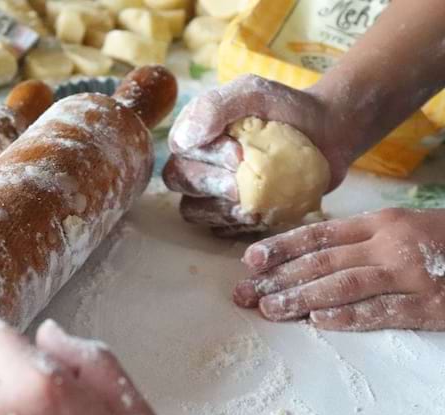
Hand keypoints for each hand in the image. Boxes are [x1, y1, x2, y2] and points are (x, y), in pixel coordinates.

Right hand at [163, 74, 348, 235]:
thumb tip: (181, 141)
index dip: (205, 156)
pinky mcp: (231, 215)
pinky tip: (259, 216)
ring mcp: (212, 192)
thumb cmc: (287, 109)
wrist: (327, 133)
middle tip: (241, 184)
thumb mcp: (252, 92)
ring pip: (194, 210)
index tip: (240, 153)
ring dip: (220, 210)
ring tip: (251, 206)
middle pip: (179, 180)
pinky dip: (237, 226)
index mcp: (196, 131)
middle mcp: (197, 161)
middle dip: (211, 184)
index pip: (180, 149)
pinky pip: (219, 230)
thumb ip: (214, 106)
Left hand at [233, 208, 444, 330]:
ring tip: (269, 309)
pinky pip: (381, 311)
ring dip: (301, 298)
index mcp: (379, 223)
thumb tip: (310, 258)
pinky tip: (318, 322)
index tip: (250, 260)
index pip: (318, 235)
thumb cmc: (444, 241)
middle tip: (244, 292)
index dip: (281, 247)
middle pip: (321, 262)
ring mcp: (409, 274)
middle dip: (278, 278)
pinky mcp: (429, 304)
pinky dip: (347, 316)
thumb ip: (361, 240)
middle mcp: (388, 244)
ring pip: (343, 285)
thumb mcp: (402, 229)